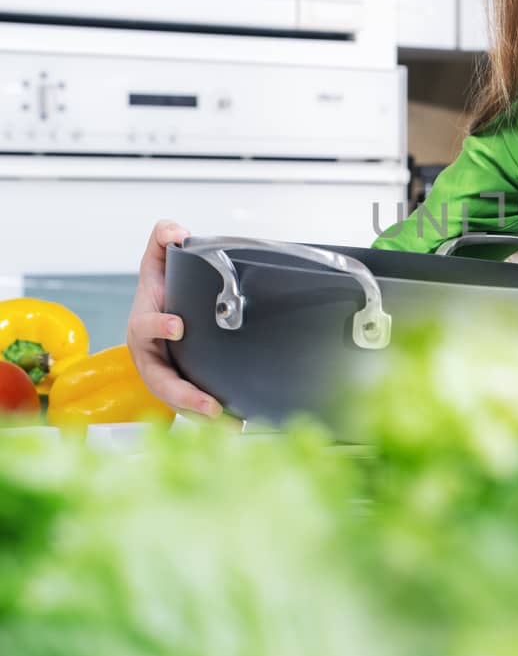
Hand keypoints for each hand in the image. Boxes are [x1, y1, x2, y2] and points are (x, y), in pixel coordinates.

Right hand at [127, 219, 221, 417]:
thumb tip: (176, 232)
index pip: (145, 328)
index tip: (179, 325)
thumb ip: (163, 237)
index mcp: (142, 325)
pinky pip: (193, 407)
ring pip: (177, 401)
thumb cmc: (160, 290)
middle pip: (160, 381)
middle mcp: (149, 355)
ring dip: (200, 414)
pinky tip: (237, 424)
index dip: (158, 326)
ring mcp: (163, 374)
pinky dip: (212, 419)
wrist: (165, 311)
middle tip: (210, 404)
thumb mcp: (159, 260)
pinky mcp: (181, 387)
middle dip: (183, 394)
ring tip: (228, 422)